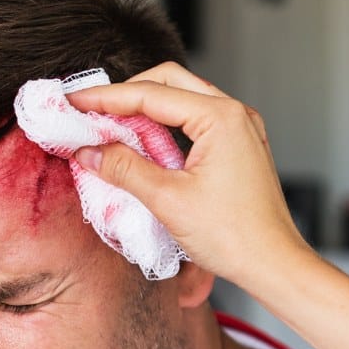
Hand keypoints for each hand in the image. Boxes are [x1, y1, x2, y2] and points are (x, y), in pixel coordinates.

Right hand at [67, 64, 306, 287]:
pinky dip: (167, 128)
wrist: (274, 265)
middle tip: (90, 110)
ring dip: (146, 110)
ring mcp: (242, 129)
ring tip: (110, 127)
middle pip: (168, 83)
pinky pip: (197, 123)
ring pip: (183, 101)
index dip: (106, 98)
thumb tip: (89, 151)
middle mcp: (236, 114)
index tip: (74, 103)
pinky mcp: (241, 147)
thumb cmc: (234, 237)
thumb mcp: (168, 201)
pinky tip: (144, 145)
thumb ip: (124, 169)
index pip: (151, 94)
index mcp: (221, 118)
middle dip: (126, 94)